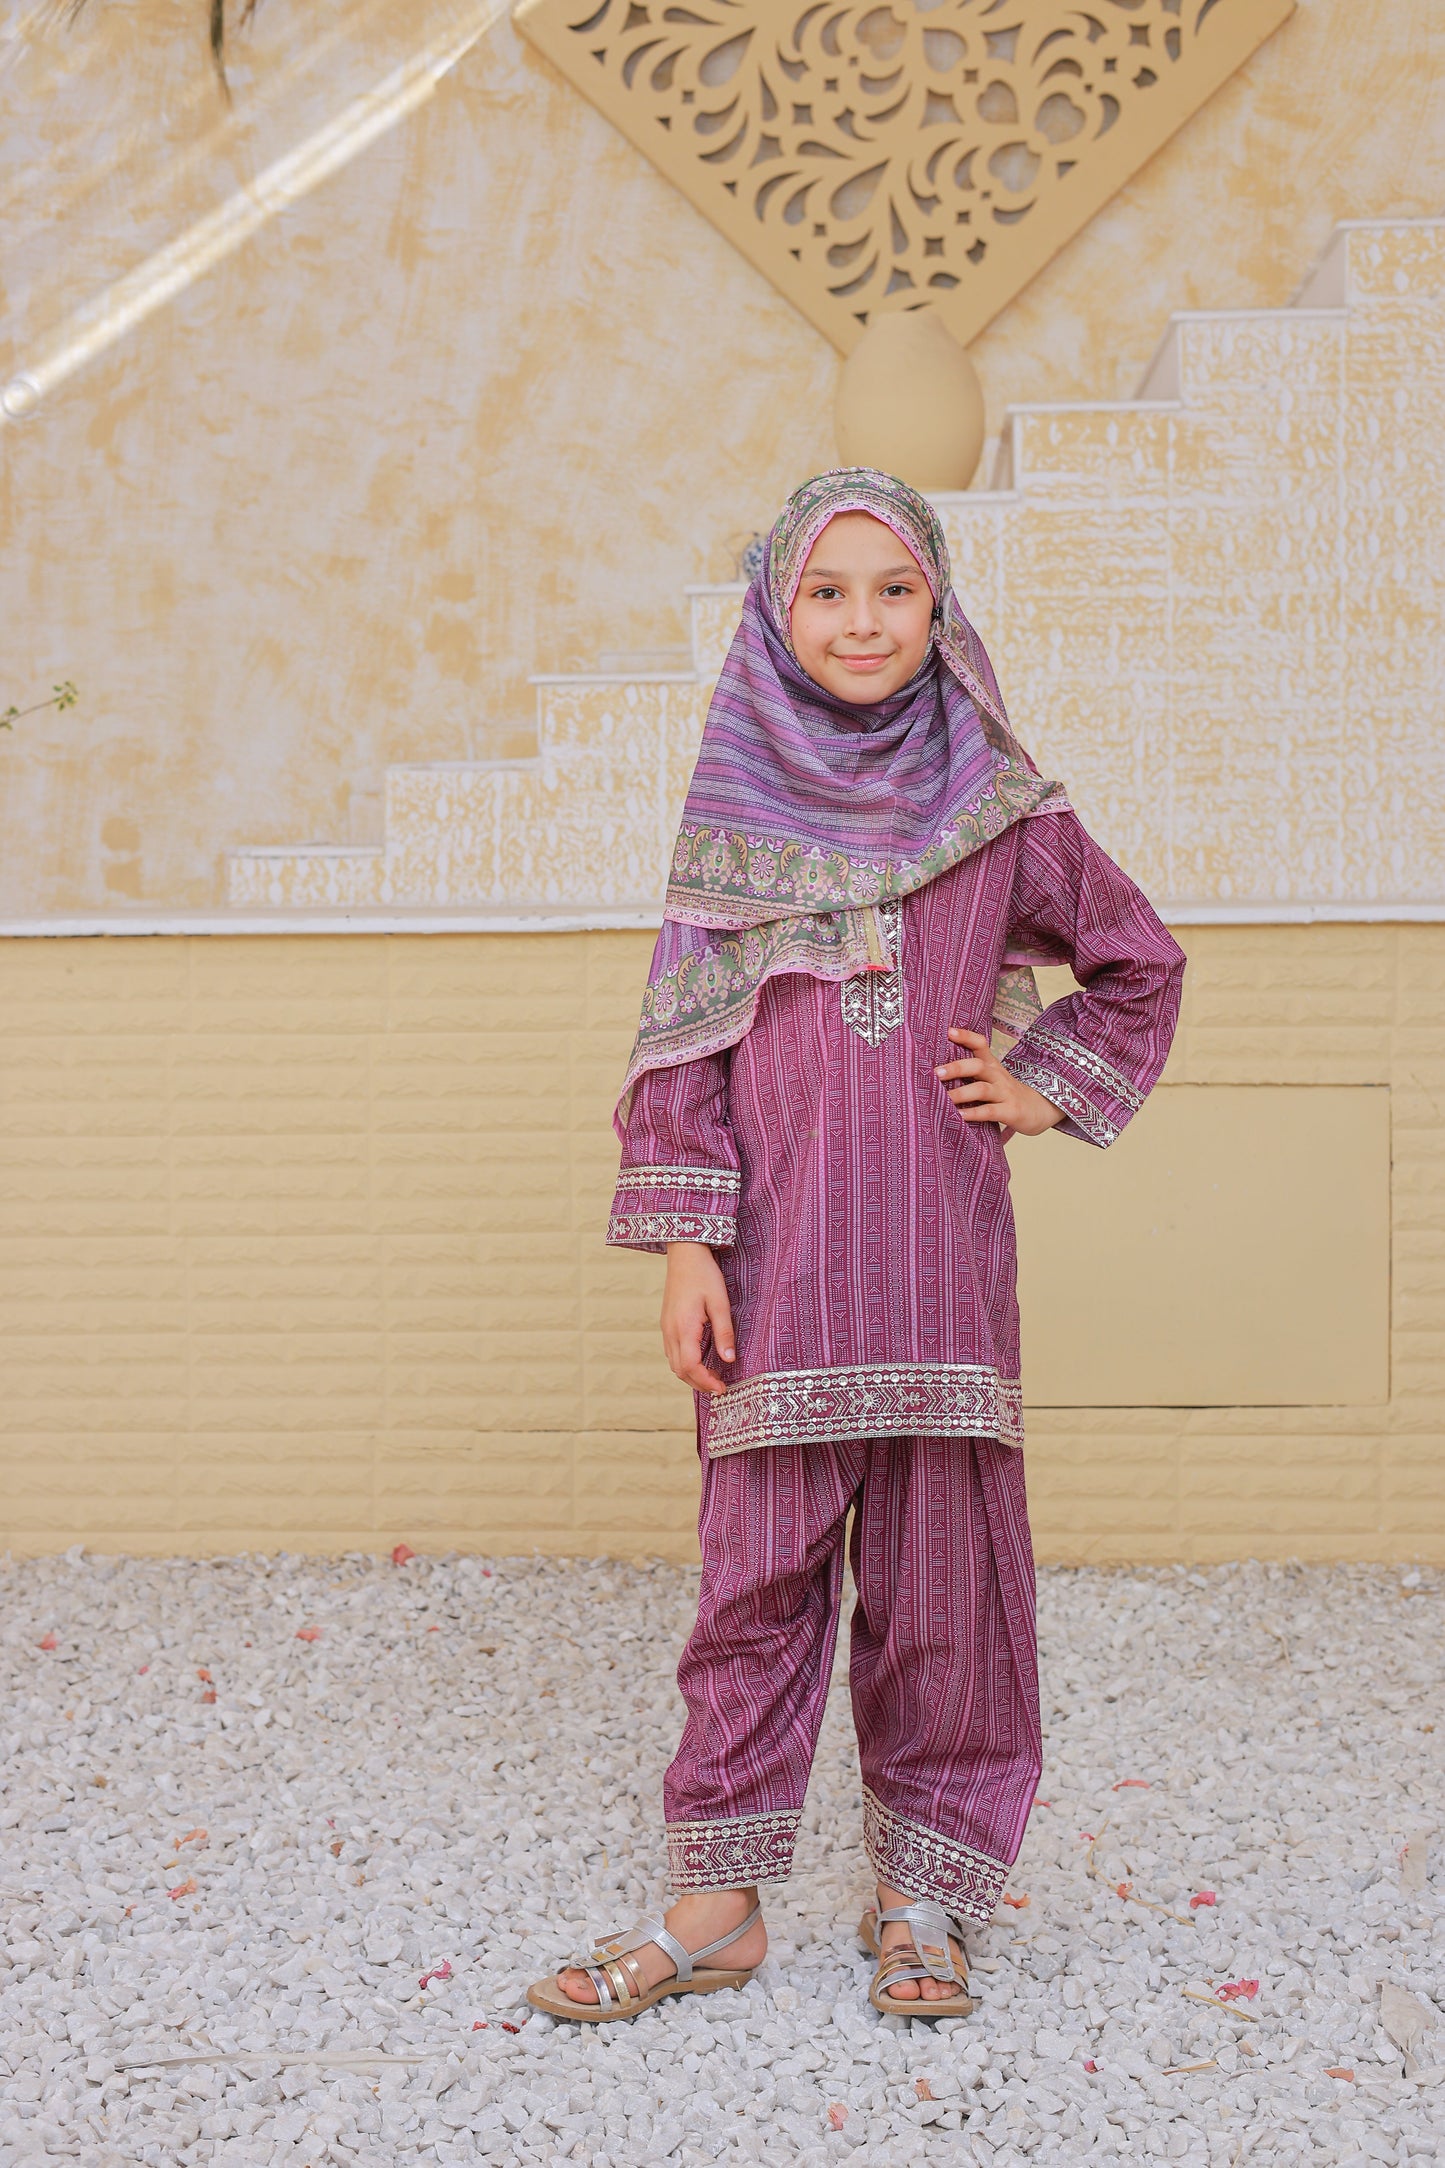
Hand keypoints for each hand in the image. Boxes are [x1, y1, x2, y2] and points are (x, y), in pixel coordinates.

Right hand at [661, 1242, 735, 1394]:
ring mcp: (666, 1328)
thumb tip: (729, 1360)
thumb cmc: (704, 1275)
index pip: (690, 1366)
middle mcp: (670, 1331)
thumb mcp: (720, 1302)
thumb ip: (724, 1333)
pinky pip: (672, 1352)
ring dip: (691, 1375)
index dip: (706, 1382)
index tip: (723, 1388)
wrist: (684, 1253)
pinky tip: (700, 1361)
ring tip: (712, 1377)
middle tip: (720, 1387)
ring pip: (674, 1363)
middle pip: (680, 1370)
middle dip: (699, 1383)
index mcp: (684, 1327)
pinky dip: (685, 1364)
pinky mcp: (667, 1323)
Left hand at [935, 1027, 1065, 1143]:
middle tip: (935, 1073)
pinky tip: (959, 1116)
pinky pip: (990, 1111)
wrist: (1041, 1110)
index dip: (965, 1036)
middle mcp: (998, 1076)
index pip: (980, 1044)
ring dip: (960, 1093)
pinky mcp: (1010, 1111)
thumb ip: (972, 1072)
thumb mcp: (993, 1078)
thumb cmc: (1007, 1094)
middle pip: (977, 1066)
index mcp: (992, 1065)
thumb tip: (937, 1070)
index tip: (948, 1031)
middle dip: (956, 1068)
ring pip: (981, 1089)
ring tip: (943, 1098)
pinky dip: (974, 1113)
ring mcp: (1005, 1093)